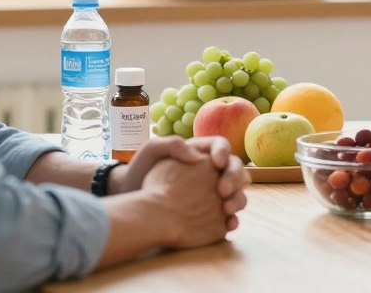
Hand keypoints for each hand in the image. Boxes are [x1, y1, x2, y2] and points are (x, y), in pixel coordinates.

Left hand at [112, 137, 248, 231]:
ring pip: (237, 193)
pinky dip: (233, 221)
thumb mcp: (153, 151)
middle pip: (235, 169)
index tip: (216, 163)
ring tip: (227, 209)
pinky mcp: (212, 214)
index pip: (221, 146)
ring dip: (238, 199)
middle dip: (234, 178)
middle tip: (223, 190)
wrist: (131, 197)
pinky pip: (228, 217)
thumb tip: (198, 156)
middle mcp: (211, 172)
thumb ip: (174, 145)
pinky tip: (229, 225)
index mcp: (201, 152)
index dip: (223, 153)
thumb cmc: (142, 170)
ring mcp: (213, 193)